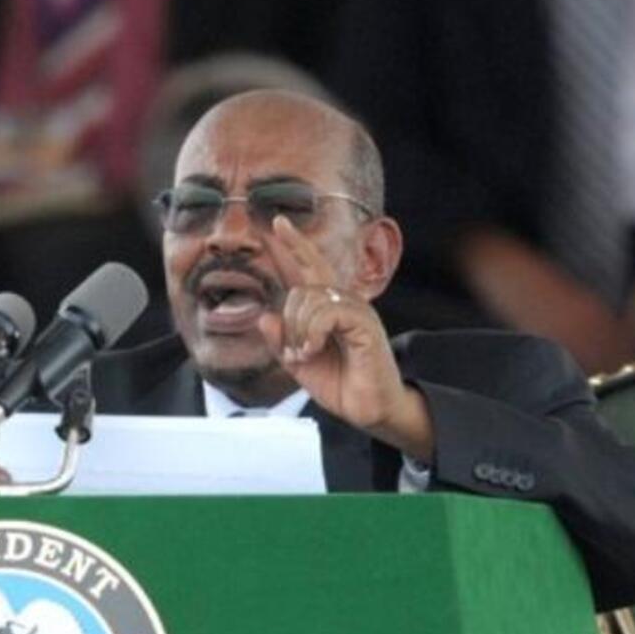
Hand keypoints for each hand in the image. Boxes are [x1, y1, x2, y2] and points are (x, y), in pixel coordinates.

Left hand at [257, 216, 433, 459]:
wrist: (370, 410)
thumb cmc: (343, 385)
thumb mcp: (300, 364)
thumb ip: (281, 341)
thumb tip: (264, 316)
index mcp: (330, 309)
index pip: (310, 269)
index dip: (295, 246)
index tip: (277, 223)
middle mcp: (345, 303)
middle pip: (305, 282)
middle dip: (290, 317)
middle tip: (296, 351)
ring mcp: (357, 311)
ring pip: (312, 298)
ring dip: (300, 330)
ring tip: (307, 354)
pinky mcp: (365, 324)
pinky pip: (328, 312)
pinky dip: (313, 333)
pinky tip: (315, 349)